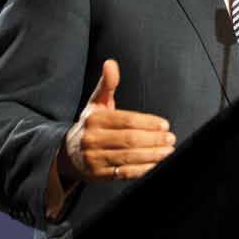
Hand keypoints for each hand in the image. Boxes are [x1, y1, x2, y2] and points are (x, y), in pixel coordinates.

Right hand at [57, 59, 175, 181]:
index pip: (125, 120)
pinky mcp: (99, 175)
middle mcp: (92, 139)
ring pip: (128, 157)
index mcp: (94, 119)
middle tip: (170, 138)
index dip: (147, 123)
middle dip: (153, 140)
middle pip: (129, 140)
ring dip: (151, 155)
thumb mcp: (96, 103)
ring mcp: (95, 159)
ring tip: (168, 151)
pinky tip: (156, 165)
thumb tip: (111, 63)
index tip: (164, 124)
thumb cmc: (90, 125)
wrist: (67, 154)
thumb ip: (107, 84)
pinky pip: (124, 173)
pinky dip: (142, 170)